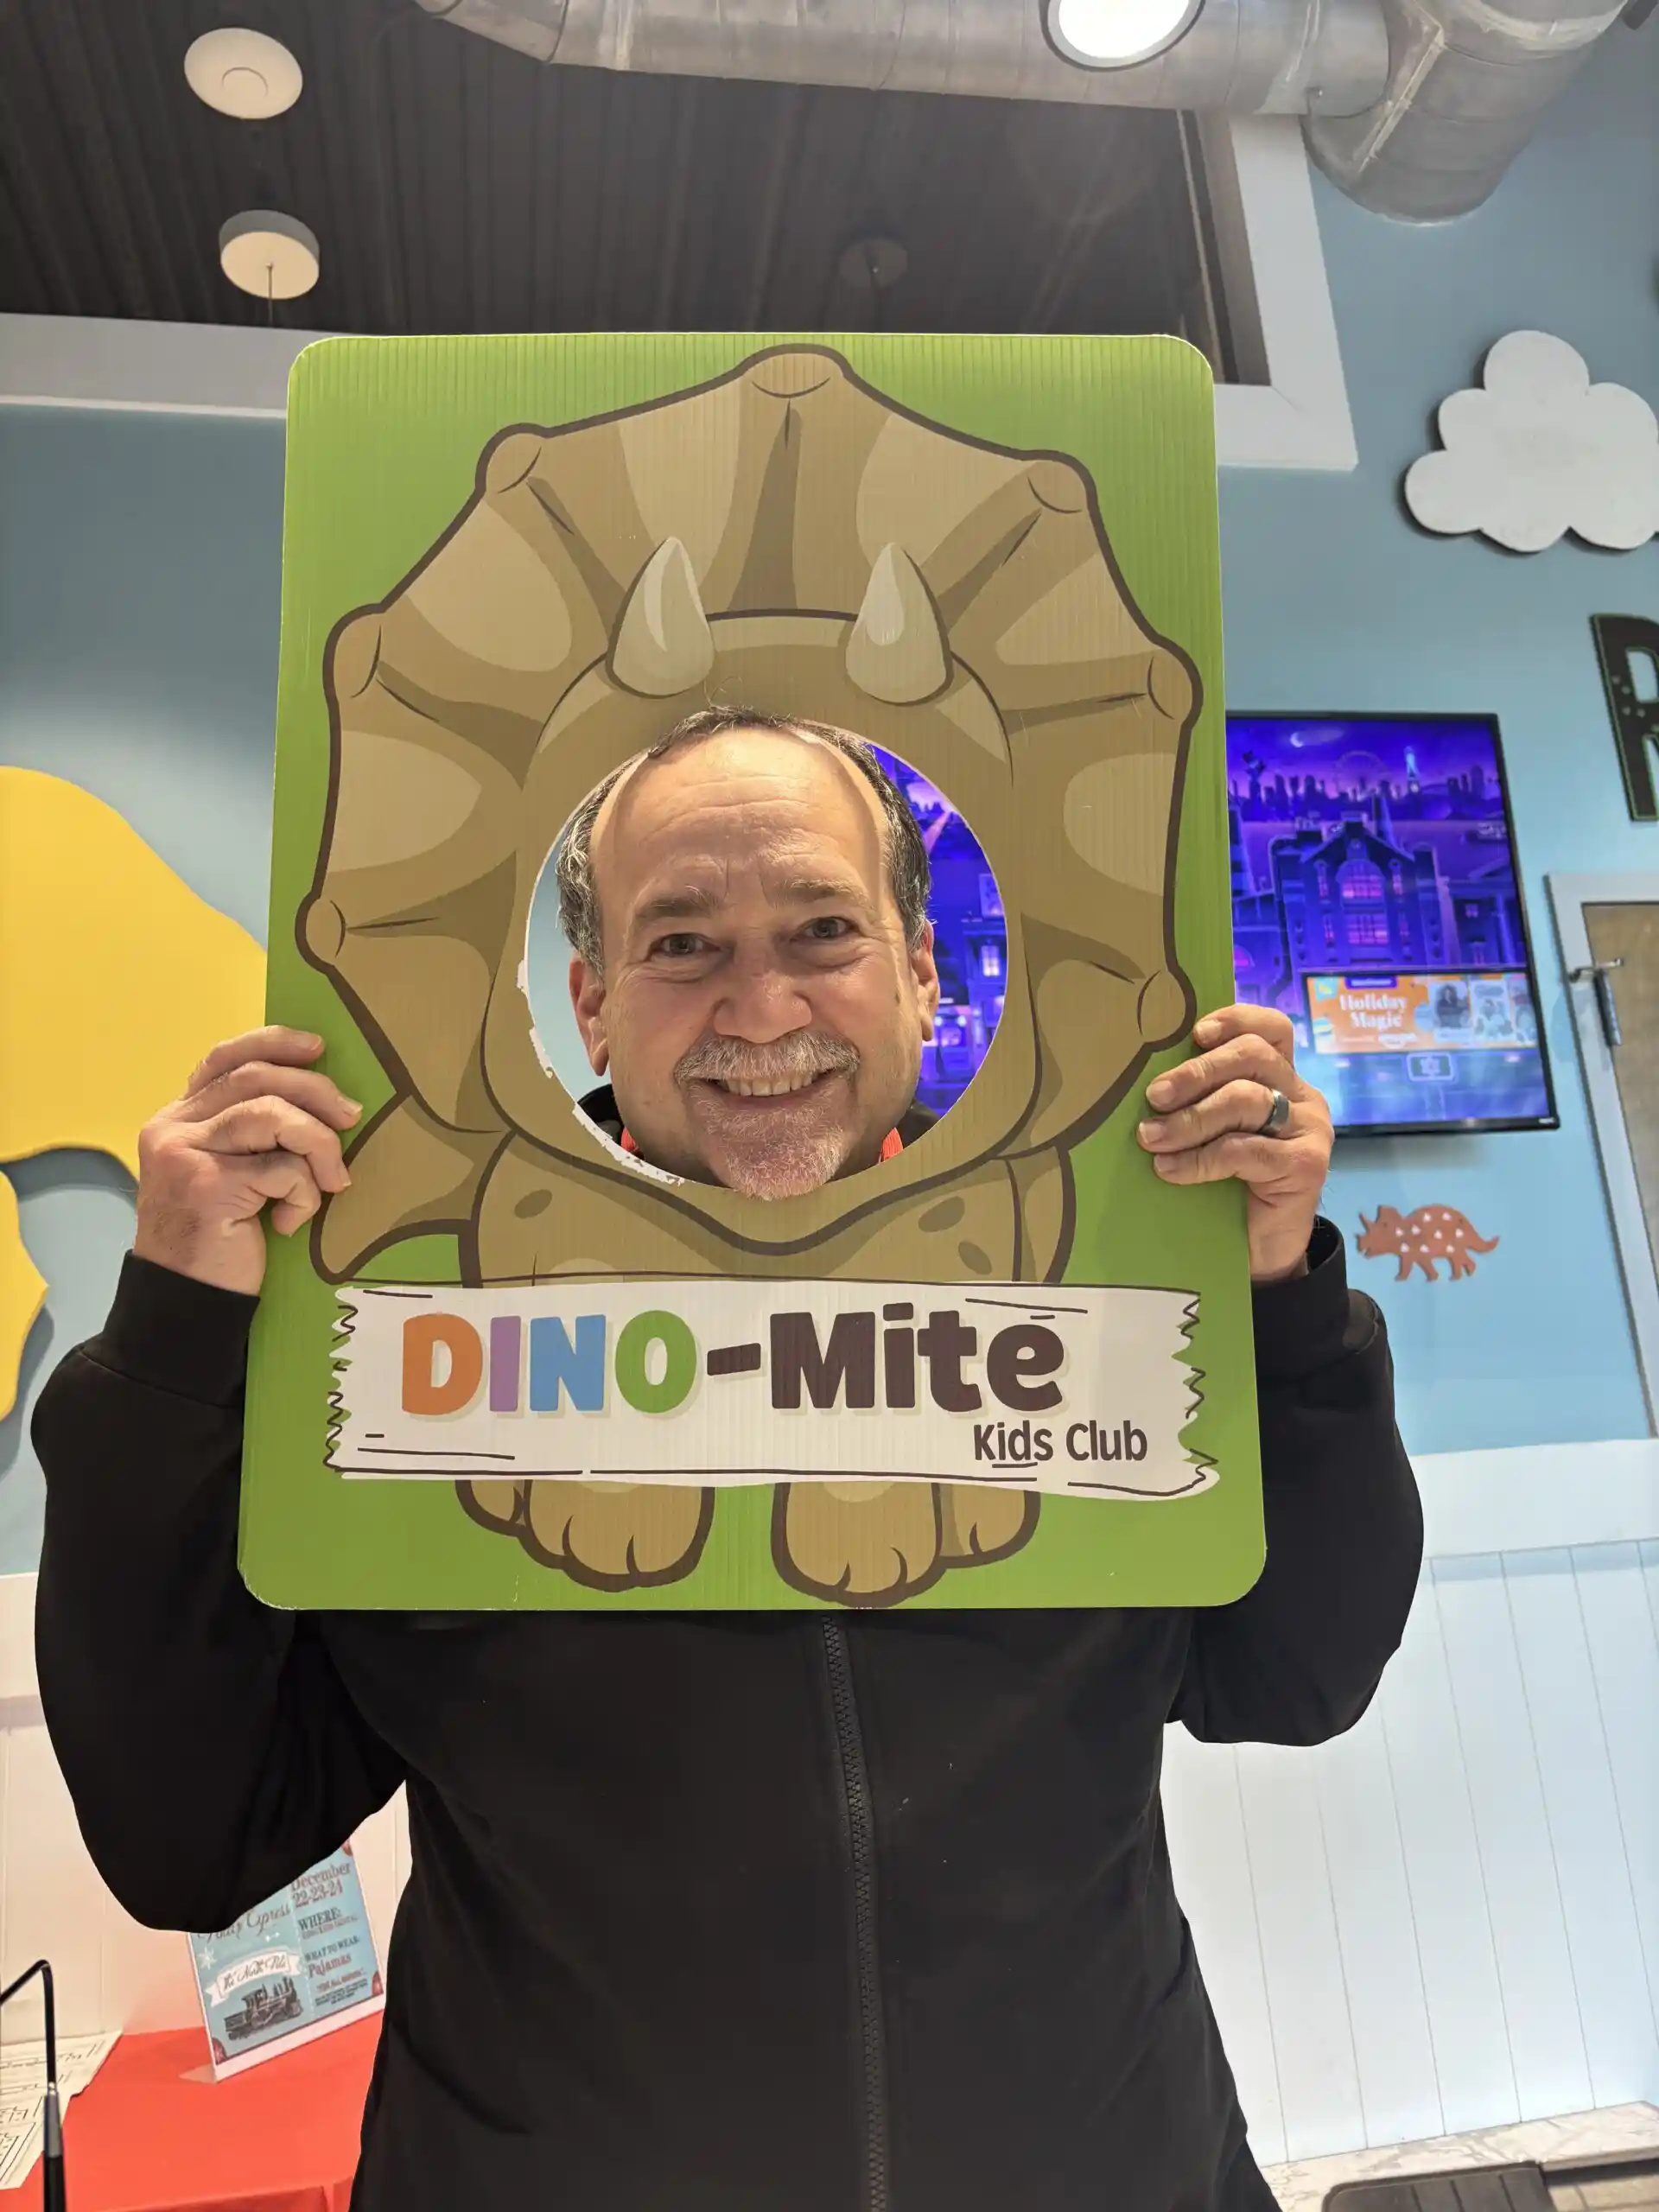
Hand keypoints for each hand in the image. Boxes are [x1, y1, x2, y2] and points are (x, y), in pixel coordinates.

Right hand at [133, 1028, 361, 1296]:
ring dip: (319, 1142)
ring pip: (272, 1114)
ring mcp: (185, 1154)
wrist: (185, 1303)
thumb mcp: (232, 1175)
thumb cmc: (217, 1241)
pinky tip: (289, 1224)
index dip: (273, 1043)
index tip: (318, 1047)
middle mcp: (172, 1128)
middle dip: (315, 1091)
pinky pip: (283, 1169)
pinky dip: (304, 1195)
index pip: (224, 1059)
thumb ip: (252, 1135)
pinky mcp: (207, 1185)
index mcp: (176, 1119)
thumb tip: (324, 1100)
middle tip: (351, 1115)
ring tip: (333, 1179)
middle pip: (256, 1078)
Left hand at [1136, 1003, 1331, 1282]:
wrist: (1262, 1251)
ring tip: (1151, 1139)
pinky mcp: (1307, 1164)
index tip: (1194, 1034)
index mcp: (1282, 1078)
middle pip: (1253, 1056)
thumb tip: (1148, 1081)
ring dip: (1190, 1119)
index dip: (1235, 1021)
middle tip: (1154, 1097)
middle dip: (1196, 1072)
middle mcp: (1302, 1096)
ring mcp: (1309, 1129)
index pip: (1271, 1030)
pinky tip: (1170, 1170)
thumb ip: (1201, 1101)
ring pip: (1245, 1100)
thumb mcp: (1214, 1133)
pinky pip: (1244, 1149)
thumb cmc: (1229, 1186)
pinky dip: (1200, 1159)